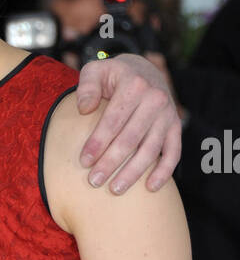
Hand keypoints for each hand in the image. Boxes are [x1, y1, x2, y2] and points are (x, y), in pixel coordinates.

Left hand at [75, 54, 181, 192]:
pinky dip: (164, 172)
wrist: (143, 70)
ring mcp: (168, 114)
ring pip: (151, 149)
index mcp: (134, 85)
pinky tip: (150, 188)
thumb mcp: (96, 71)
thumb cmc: (113, 76)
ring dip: (133, 172)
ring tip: (115, 189)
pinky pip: (173, 152)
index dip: (98, 142)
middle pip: (131, 138)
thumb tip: (84, 109)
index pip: (113, 120)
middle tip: (94, 181)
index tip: (84, 161)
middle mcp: (155, 99)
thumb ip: (87, 87)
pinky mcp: (175, 127)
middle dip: (111, 162)